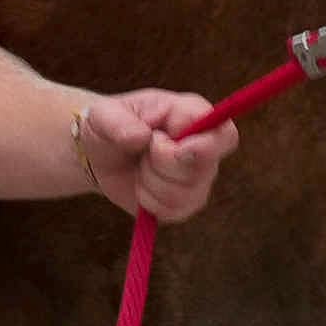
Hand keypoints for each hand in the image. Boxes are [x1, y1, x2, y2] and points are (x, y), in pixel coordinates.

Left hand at [75, 88, 232, 224]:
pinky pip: (172, 212)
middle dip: (162, 164)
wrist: (102, 154)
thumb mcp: (102, 116)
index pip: (223, 134)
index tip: (175, 147)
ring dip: (150, 182)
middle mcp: (205, 146)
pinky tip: (141, 185)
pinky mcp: (186, 203)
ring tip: (140, 165)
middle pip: (203, 168)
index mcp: (192, 114)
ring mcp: (199, 178)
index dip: (204, 146)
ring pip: (183, 194)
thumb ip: (118, 122)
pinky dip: (148, 201)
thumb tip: (142, 138)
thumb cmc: (109, 125)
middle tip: (144, 150)